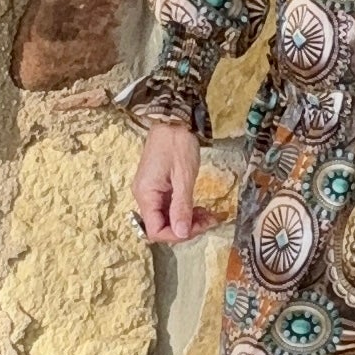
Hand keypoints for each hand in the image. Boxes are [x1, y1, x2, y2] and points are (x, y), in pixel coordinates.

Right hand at [132, 123, 220, 242]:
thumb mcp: (183, 177)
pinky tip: (200, 208)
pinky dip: (185, 210)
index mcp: (146, 195)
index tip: (198, 228)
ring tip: (209, 215)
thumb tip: (181, 234)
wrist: (172, 119)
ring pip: (168, 217)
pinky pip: (169, 206)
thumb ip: (181, 206)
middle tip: (210, 220)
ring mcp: (151, 191)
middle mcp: (144, 196)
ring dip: (188, 220)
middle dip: (187, 228)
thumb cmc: (177, 144)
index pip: (155, 230)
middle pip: (162, 226)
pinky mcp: (159, 186)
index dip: (176, 235)